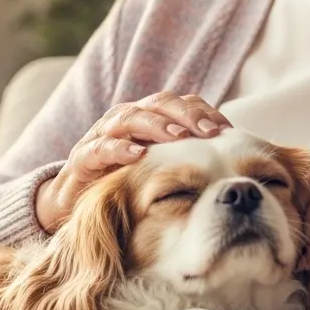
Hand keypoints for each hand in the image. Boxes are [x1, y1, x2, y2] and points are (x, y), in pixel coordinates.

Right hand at [35, 91, 230, 232]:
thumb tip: (233, 158)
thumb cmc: (125, 182)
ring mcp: (103, 135)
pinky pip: (100, 147)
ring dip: (157, 126)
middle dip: (187, 116)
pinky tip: (138, 154)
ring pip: (131, 118)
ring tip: (179, 138)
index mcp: (149, 117)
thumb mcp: (157, 168)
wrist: (76, 205)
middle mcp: (127, 119)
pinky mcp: (82, 157)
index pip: (180, 104)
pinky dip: (119, 148)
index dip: (204, 112)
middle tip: (211, 133)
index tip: (228, 130)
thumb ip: (186, 158)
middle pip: (160, 104)